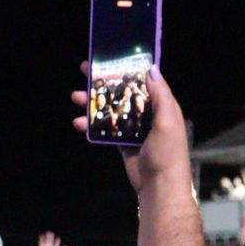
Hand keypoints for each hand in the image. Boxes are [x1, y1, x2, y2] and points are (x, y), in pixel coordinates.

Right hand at [72, 63, 193, 195]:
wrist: (160, 186)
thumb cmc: (168, 154)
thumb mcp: (169, 121)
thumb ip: (161, 96)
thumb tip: (152, 69)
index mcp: (162, 107)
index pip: (143, 82)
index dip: (126, 69)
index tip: (109, 59)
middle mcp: (149, 116)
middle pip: (123, 93)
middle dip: (103, 83)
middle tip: (84, 70)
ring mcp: (135, 130)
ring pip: (111, 111)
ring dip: (93, 104)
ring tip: (75, 97)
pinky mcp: (124, 144)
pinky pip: (106, 130)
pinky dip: (92, 126)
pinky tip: (79, 123)